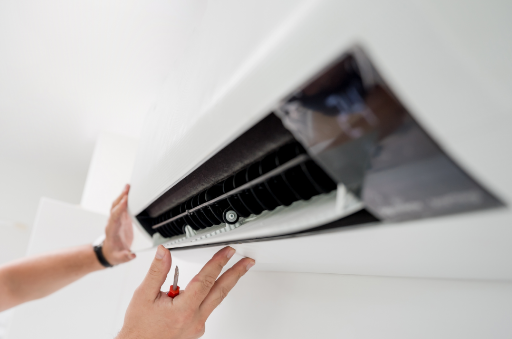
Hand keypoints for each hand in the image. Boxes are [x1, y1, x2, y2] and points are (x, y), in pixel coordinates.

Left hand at [103, 184, 135, 264]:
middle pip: (115, 207)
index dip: (120, 208)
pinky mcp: (121, 218)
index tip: (126, 200)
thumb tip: (132, 255)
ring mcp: (117, 219)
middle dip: (121, 197)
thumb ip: (125, 257)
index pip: (115, 216)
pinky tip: (131, 192)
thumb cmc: (114, 254)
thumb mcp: (119, 258)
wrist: (109, 253)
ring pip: (118, 204)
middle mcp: (113, 222)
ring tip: (129, 186)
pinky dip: (126, 198)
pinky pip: (122, 206)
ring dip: (122, 195)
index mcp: (112, 230)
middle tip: (127, 188)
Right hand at [117, 245, 254, 338]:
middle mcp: (194, 320)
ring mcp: (197, 326)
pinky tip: (206, 289)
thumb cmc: (139, 328)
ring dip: (226, 283)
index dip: (218, 262)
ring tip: (235, 271)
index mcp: (183, 310)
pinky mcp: (196, 330)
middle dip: (236, 274)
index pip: (206, 280)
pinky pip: (207, 309)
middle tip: (247, 262)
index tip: (228, 252)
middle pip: (220, 291)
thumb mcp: (143, 296)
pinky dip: (210, 296)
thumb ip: (157, 272)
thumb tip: (164, 252)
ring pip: (215, 300)